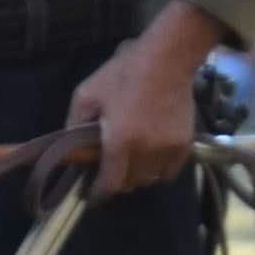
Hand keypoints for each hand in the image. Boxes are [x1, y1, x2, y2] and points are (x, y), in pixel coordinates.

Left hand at [68, 19, 205, 198]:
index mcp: (119, 141)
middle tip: (109, 168)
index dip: (98, 194)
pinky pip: (169, 172)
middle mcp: (145, 152)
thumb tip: (70, 150)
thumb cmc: (122, 74)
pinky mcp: (184, 145)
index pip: (109, 185)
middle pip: (130, 184)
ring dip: (137, 175)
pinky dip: (158, 170)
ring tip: (131, 161)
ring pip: (150, 179)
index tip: (91, 195)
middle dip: (117, 181)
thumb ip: (75, 125)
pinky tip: (151, 157)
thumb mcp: (87, 95)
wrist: (167, 59)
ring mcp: (167, 150)